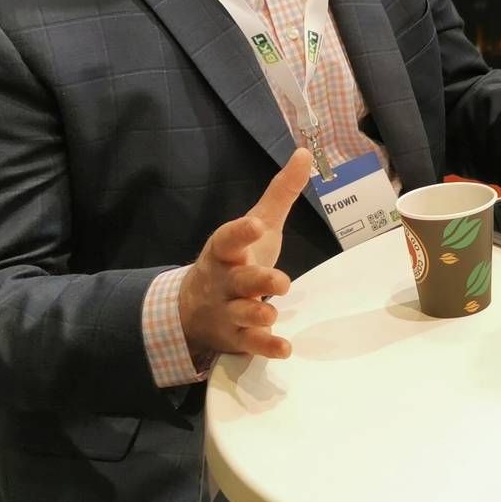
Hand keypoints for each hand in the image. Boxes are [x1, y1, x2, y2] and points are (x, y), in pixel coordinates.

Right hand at [179, 149, 311, 361]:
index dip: (240, 233)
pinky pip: (249, 344)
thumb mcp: (256, 225)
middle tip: (280, 283)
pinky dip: (265, 347)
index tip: (255, 225)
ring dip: (257, 314)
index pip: (228, 239)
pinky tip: (285, 348)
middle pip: (238, 280)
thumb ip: (280, 192)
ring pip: (241, 314)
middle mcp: (224, 281)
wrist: (196, 307)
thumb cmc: (236, 260)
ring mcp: (227, 311)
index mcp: (226, 252)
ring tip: (272, 313)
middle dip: (257, 281)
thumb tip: (304, 153)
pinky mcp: (234, 337)